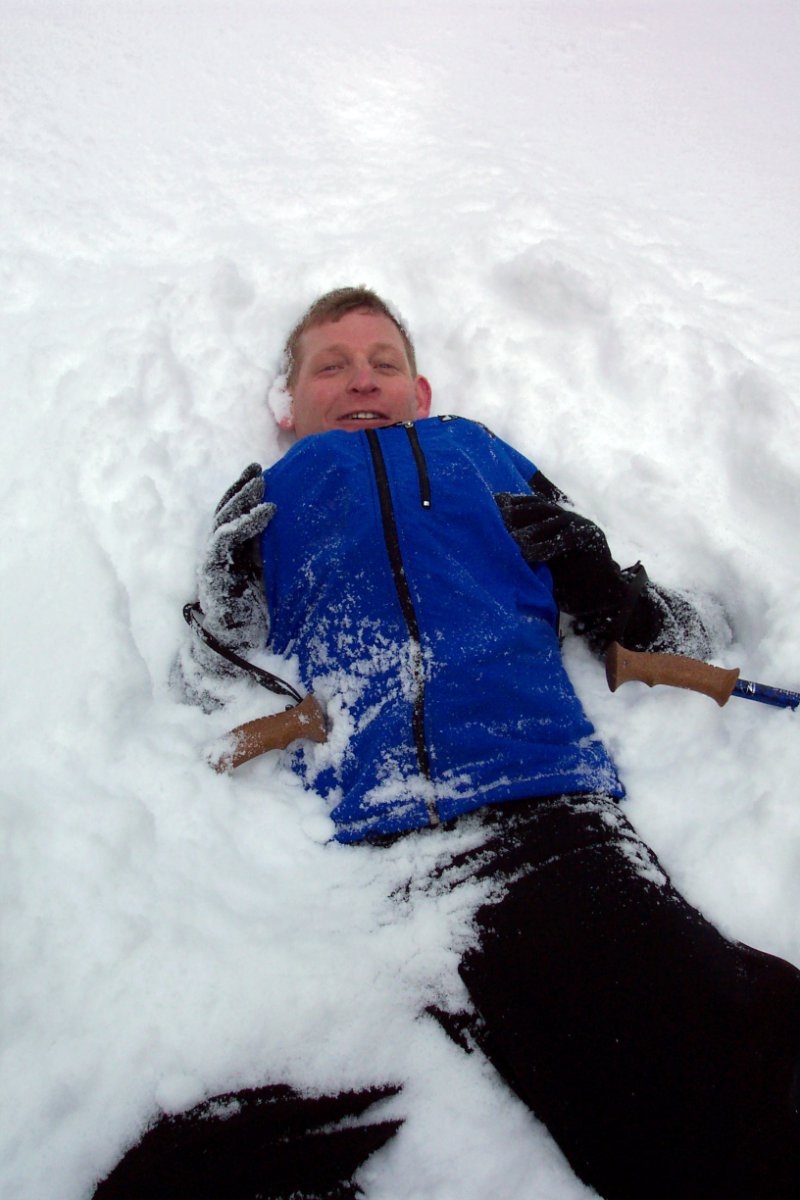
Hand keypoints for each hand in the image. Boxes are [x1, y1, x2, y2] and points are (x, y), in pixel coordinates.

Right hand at [197, 463, 274, 654]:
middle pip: (225, 511)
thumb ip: (268, 555)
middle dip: (241, 488)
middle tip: (258, 468)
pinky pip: (227, 540)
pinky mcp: (213, 573)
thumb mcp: (265, 578)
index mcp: (228, 554)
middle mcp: (218, 555)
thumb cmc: (252, 618)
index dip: (242, 492)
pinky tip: (266, 511)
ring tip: (262, 484)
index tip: (259, 472)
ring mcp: (213, 562)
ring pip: (224, 520)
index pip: (231, 515)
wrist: (233, 649)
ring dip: (243, 499)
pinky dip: (246, 523)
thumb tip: (293, 530)